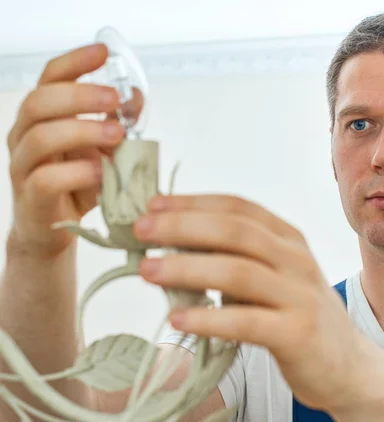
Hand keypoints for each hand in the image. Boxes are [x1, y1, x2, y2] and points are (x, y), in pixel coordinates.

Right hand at [6, 44, 124, 257]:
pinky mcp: (31, 197)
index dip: (74, 62)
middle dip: (80, 96)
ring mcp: (23, 166)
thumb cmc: (77, 183)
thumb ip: (115, 123)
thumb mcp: (102, 149)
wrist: (54, 229)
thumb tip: (135, 97)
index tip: (103, 53)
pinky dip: (77, 173)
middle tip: (114, 99)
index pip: (49, 78)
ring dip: (83, 132)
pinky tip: (101, 172)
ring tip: (117, 135)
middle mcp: (25, 135)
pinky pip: (46, 179)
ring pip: (40, 138)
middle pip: (40, 102)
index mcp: (42, 117)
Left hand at [135, 194, 372, 413]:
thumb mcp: (274, 277)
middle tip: (141, 231)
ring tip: (147, 271)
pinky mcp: (297, 334)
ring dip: (187, 268)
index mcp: (289, 239)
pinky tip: (177, 318)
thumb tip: (172, 245)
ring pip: (239, 272)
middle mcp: (296, 260)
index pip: (239, 208)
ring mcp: (300, 296)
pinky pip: (246, 322)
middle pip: (236, 232)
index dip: (194, 203)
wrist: (347, 365)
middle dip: (183, 226)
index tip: (154, 204)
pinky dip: (208, 318)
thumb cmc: (297, 316)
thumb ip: (236, 259)